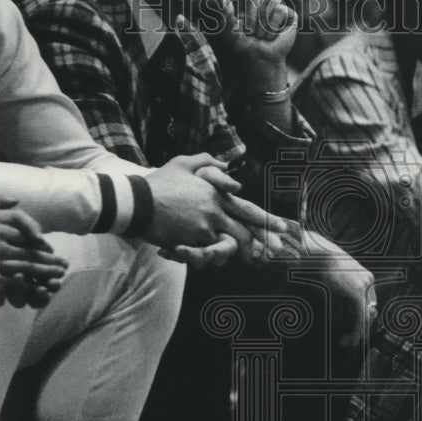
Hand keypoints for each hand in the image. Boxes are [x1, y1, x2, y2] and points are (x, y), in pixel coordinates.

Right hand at [0, 197, 67, 307]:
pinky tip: (33, 291)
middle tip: (64, 267)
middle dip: (50, 262)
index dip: (43, 245)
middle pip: (30, 255)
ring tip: (56, 278)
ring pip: (24, 270)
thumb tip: (17, 199)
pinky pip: (7, 286)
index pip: (27, 237)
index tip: (53, 250)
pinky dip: (22, 289)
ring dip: (43, 275)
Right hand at [145, 153, 288, 262]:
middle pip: (243, 233)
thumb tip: (225, 165)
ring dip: (229, 254)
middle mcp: (215, 211)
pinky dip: (204, 258)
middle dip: (258, 245)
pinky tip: (199, 258)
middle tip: (269, 254)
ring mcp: (204, 228)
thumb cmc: (159, 182)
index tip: (284, 229)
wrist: (137, 201)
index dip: (268, 221)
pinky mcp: (191, 242)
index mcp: (217, 194)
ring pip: (226, 247)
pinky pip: (205, 255)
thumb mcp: (183, 163)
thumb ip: (206, 162)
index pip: (248, 209)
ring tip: (231, 259)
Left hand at [216, 0, 297, 82]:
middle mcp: (263, 0)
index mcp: (248, 0)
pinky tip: (273, 34)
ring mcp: (277, 6)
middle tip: (251, 31)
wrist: (261, 61)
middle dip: (252, 16)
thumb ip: (224, 16)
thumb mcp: (229, 32)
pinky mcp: (288, 15)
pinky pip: (281, 11)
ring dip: (263, 24)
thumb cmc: (243, 47)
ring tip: (262, 35)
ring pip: (271, 2)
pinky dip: (274, 26)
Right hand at [299, 230, 375, 347]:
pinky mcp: (356, 293)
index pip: (368, 302)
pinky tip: (343, 340)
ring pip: (363, 317)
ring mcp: (363, 286)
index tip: (351, 330)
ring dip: (354, 333)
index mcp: (361, 275)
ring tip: (344, 343)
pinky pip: (358, 319)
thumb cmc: (312, 263)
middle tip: (349, 341)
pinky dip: (353, 333)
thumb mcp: (327, 278)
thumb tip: (340, 316)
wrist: (308, 251)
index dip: (361, 318)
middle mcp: (367, 280)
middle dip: (360, 328)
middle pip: (369, 311)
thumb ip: (337, 295)